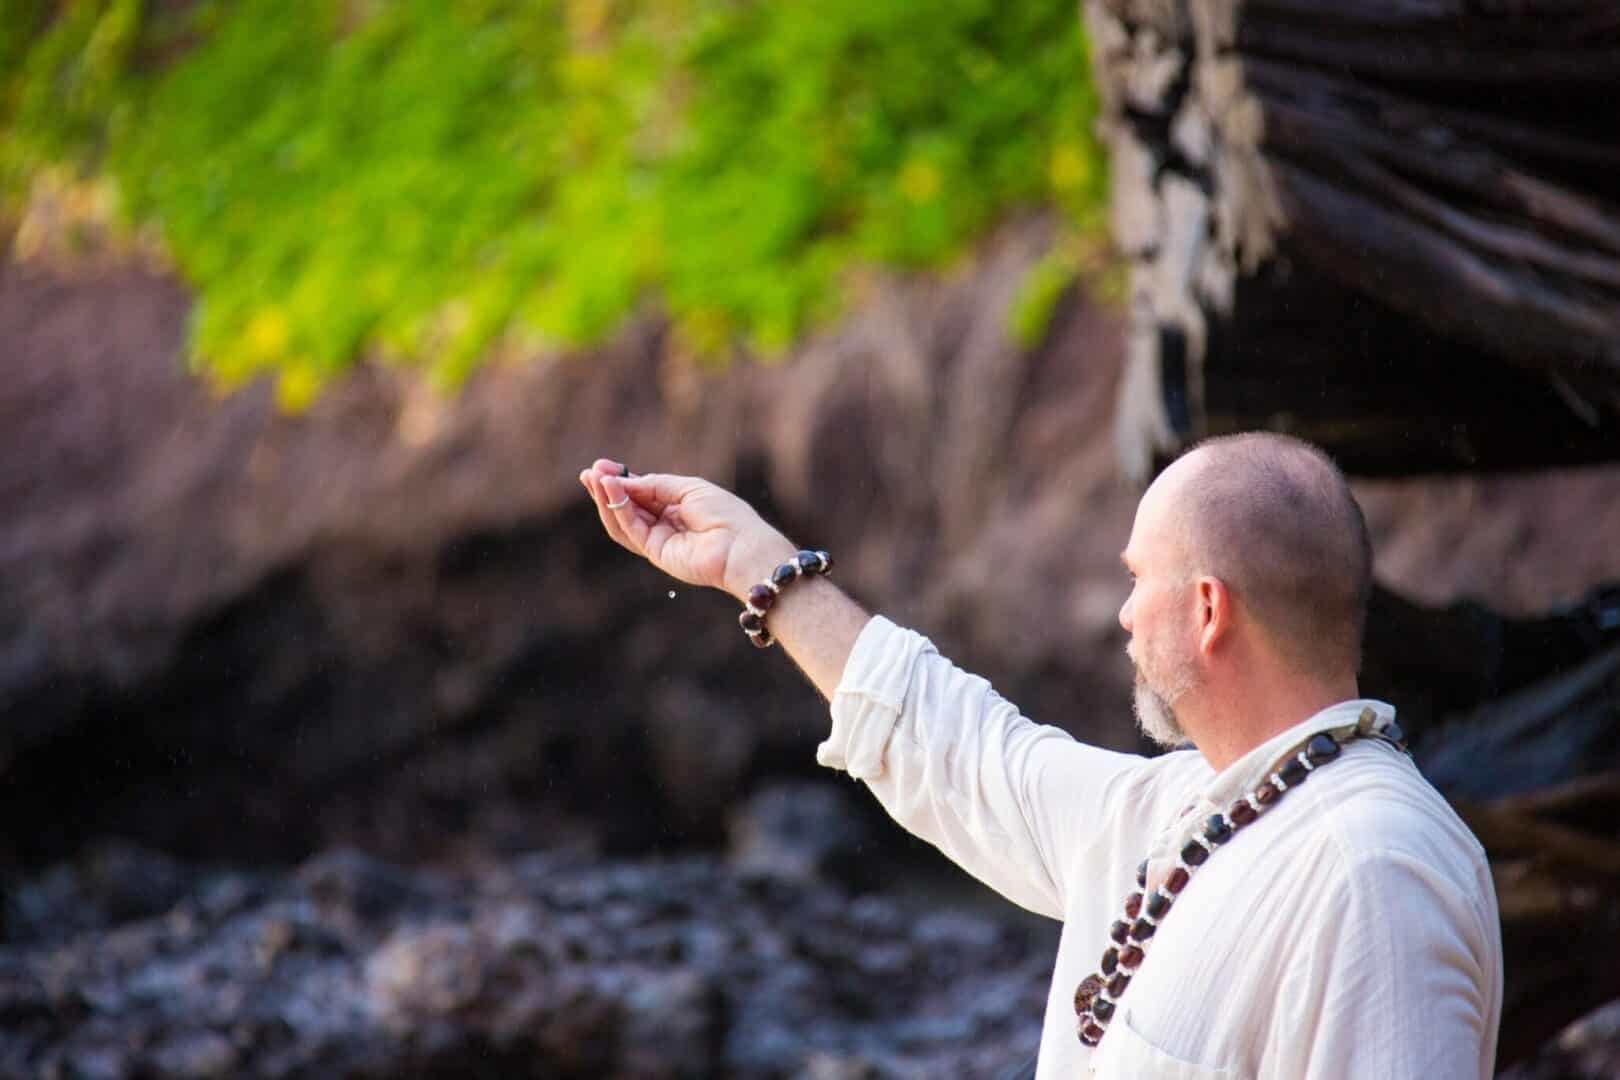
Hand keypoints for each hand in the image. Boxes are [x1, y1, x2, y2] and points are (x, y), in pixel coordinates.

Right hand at [580, 460, 794, 599]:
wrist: (740, 545)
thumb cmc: (724, 513)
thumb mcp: (687, 488)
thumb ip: (653, 485)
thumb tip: (623, 480)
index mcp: (677, 505)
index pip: (641, 492)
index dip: (622, 479)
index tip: (601, 465)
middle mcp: (665, 523)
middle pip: (628, 506)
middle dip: (607, 489)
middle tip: (588, 473)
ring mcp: (659, 540)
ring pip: (623, 520)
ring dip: (606, 500)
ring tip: (594, 479)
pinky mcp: (655, 553)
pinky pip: (630, 530)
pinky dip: (618, 509)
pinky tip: (610, 490)